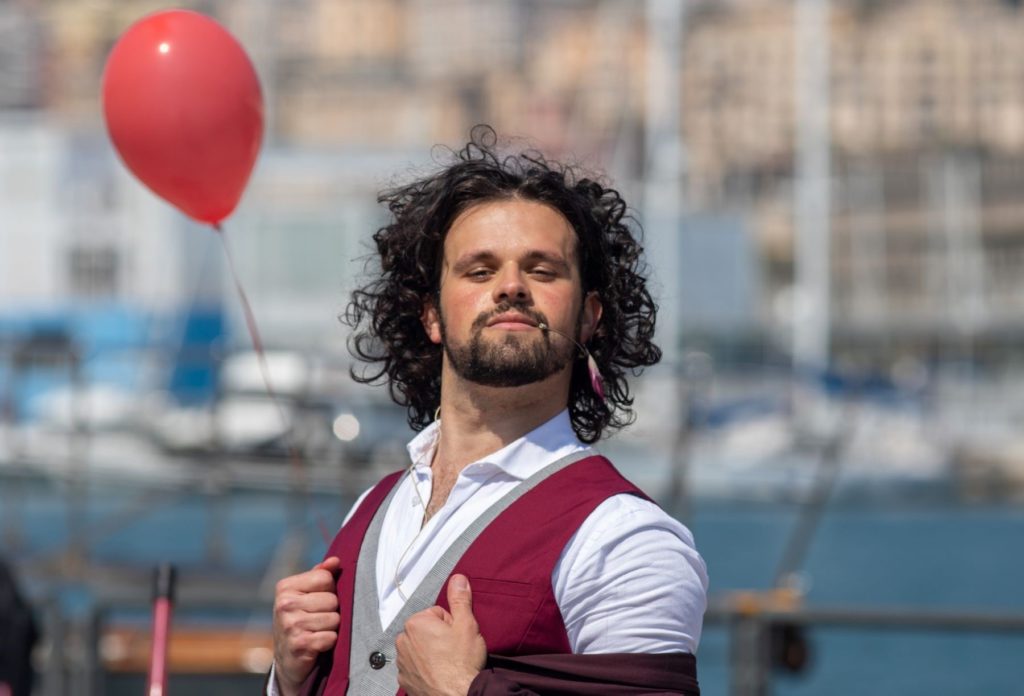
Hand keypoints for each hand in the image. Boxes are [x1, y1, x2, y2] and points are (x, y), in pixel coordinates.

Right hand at [272, 557, 340, 695]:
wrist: (287, 658)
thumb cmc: (300, 620)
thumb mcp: (305, 595)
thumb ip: (320, 575)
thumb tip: (335, 561)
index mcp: (285, 587)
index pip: (325, 578)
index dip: (329, 591)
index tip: (317, 601)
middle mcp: (284, 604)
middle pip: (332, 599)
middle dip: (331, 611)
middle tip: (317, 620)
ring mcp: (290, 625)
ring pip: (334, 619)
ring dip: (331, 628)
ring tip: (317, 631)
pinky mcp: (299, 644)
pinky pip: (331, 637)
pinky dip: (329, 642)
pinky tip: (317, 644)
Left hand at [396, 574, 486, 695]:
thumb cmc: (462, 661)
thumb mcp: (467, 624)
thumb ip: (460, 599)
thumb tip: (458, 578)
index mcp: (416, 623)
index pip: (436, 614)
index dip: (451, 624)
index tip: (457, 637)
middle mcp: (403, 641)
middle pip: (426, 630)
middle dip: (439, 637)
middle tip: (455, 650)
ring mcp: (402, 663)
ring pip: (420, 649)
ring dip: (432, 653)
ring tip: (448, 663)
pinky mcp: (405, 680)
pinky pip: (415, 667)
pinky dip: (425, 669)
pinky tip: (439, 674)